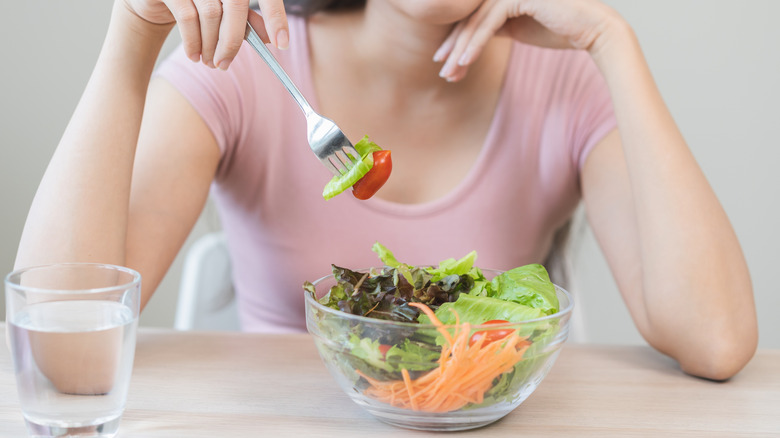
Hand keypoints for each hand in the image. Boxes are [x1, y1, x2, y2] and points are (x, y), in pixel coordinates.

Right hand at [122, 0, 287, 69]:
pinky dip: (192, 41)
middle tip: (225, 65)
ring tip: (209, 61)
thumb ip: (247, 20)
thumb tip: (270, 39)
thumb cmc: (199, 4)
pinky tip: (194, 55)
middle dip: (232, 42)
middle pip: (236, 7)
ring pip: (211, 15)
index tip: (281, 43)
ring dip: (210, 45)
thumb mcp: (225, 11)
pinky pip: (187, 16)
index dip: (276, 17)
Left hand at [435, 0, 622, 81]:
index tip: (445, 63)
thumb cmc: (561, 30)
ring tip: (449, 72)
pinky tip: (465, 61)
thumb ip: (498, 26)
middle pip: (471, 18)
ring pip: (476, 21)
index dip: (457, 40)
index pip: (474, 16)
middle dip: (454, 47)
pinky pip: (490, 23)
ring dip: (460, 49)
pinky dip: (476, 43)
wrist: (594, 30)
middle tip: (442, 71)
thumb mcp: (520, 29)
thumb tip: (474, 37)